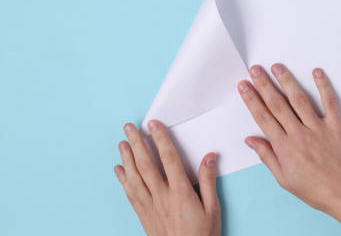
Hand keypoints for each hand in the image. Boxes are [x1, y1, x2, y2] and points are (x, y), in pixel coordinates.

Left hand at [114, 120, 220, 235]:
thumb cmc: (202, 235)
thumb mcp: (213, 208)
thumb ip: (209, 181)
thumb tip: (209, 157)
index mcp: (180, 192)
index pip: (168, 159)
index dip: (160, 139)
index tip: (153, 124)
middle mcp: (162, 197)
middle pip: (146, 165)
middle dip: (136, 143)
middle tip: (129, 127)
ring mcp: (150, 206)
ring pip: (134, 177)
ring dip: (127, 158)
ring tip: (122, 142)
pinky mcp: (143, 215)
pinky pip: (130, 194)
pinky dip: (123, 180)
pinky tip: (119, 170)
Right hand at [237, 64, 340, 226]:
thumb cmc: (315, 190)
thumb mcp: (284, 179)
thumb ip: (267, 156)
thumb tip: (251, 139)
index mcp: (284, 147)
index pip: (263, 117)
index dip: (251, 99)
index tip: (244, 86)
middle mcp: (299, 134)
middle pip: (277, 104)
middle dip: (264, 84)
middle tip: (255, 69)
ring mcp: (318, 129)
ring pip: (299, 99)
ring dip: (287, 81)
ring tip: (277, 66)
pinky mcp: (336, 126)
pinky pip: (329, 102)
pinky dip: (323, 86)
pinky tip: (317, 72)